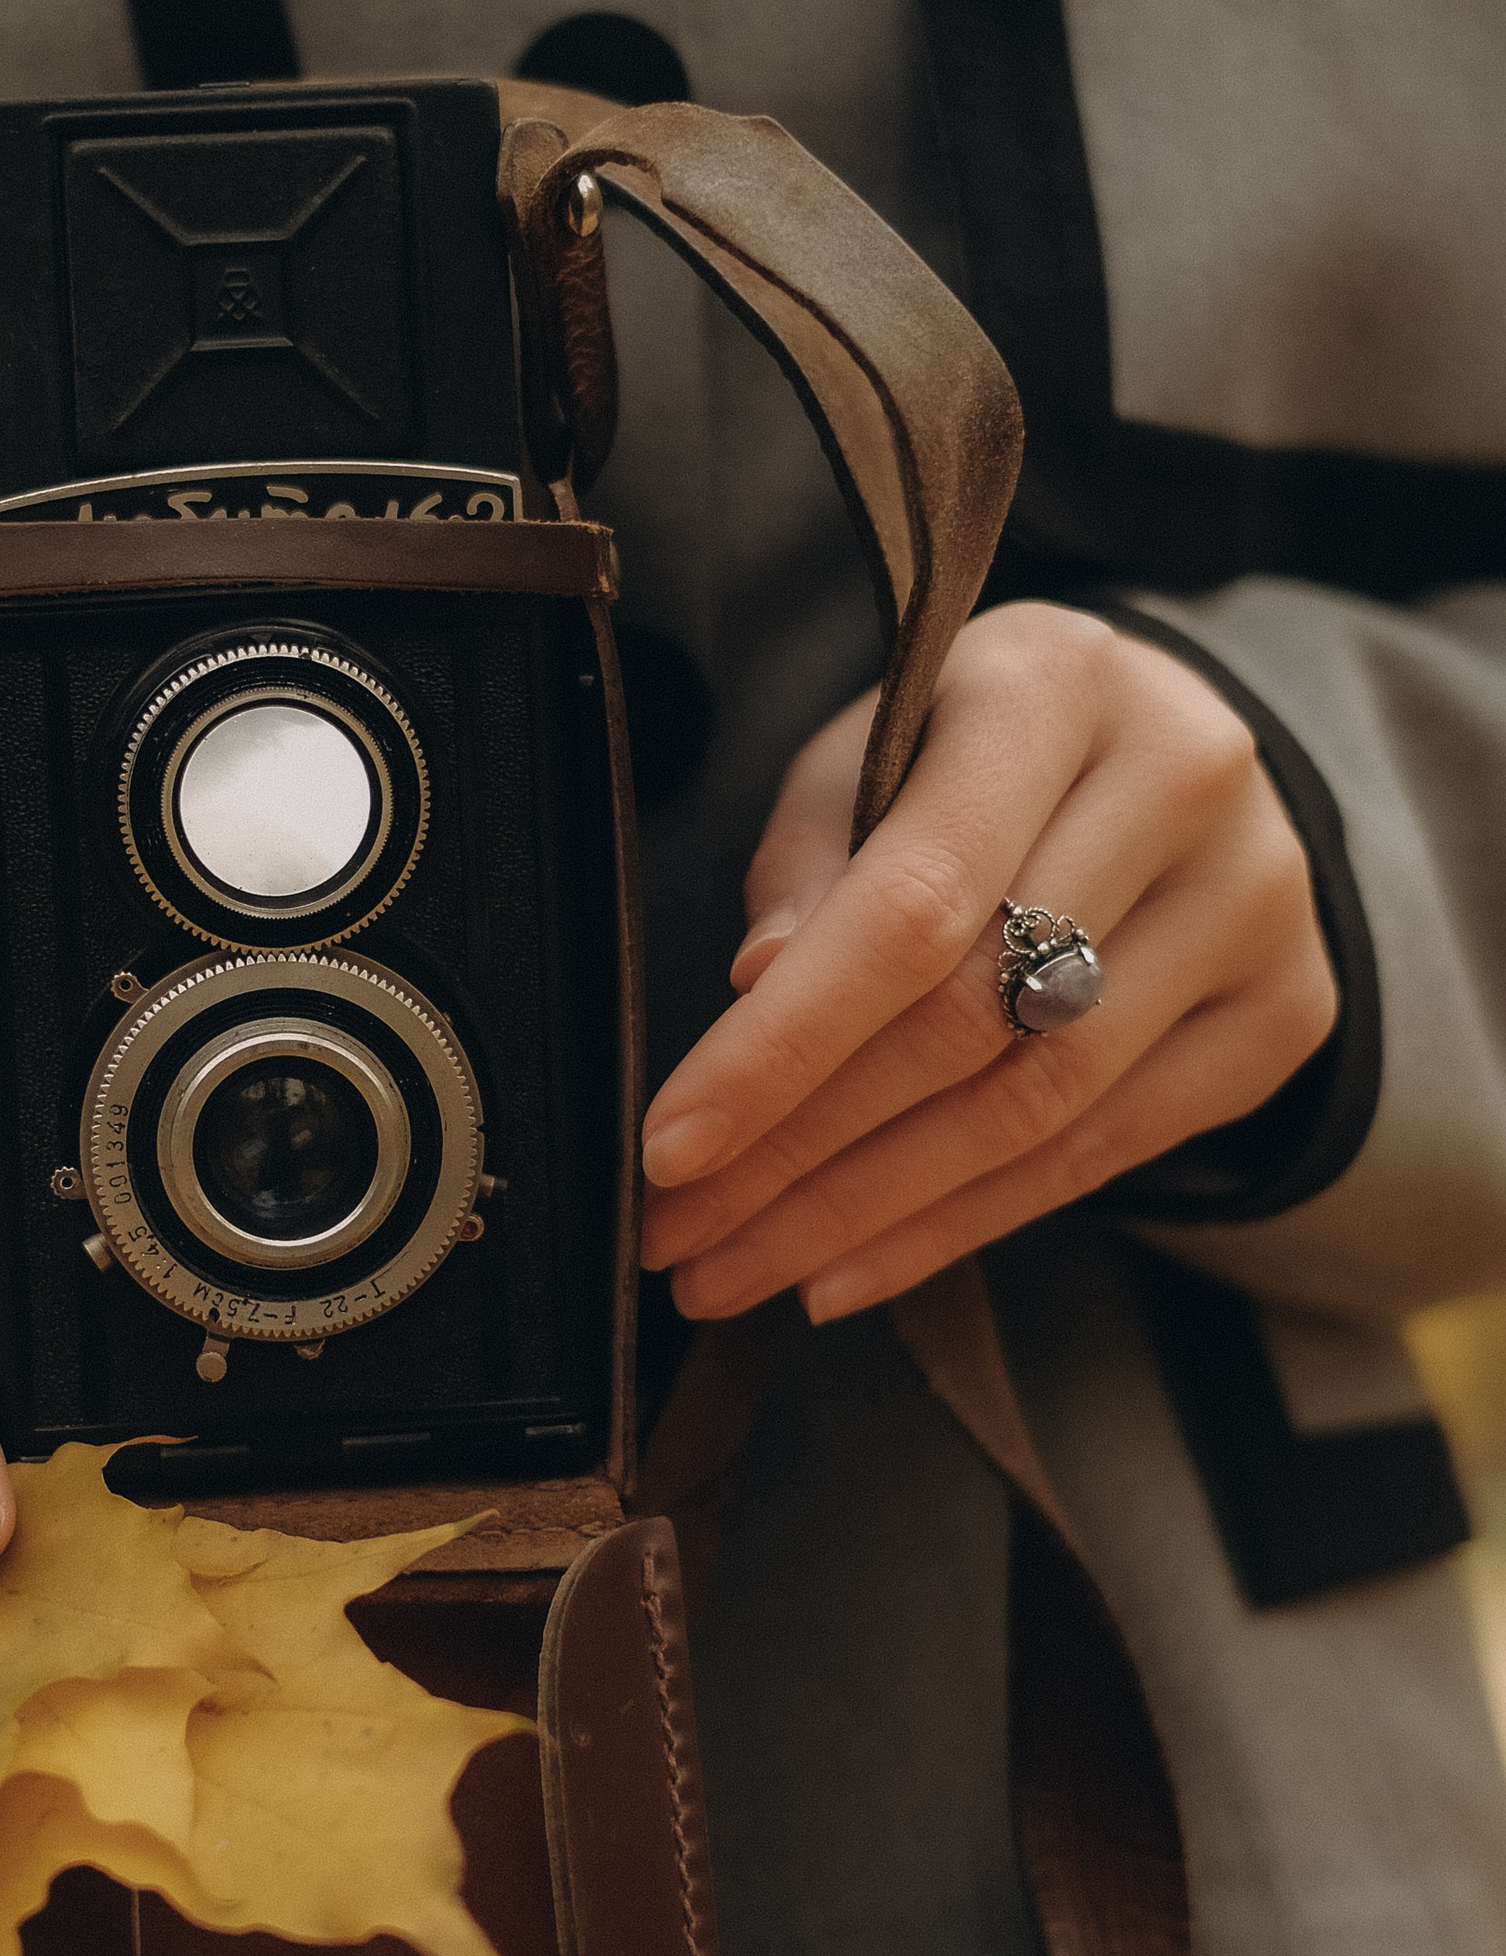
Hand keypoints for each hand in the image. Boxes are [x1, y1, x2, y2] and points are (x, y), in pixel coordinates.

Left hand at [639, 605, 1337, 1322]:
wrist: (1167, 747)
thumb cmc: (976, 749)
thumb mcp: (873, 750)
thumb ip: (814, 861)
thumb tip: (757, 987)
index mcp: (1055, 684)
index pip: (910, 903)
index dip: (782, 1044)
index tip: (671, 1148)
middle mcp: (1183, 782)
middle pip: (971, 1019)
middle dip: (800, 1151)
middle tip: (682, 1236)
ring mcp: (1255, 904)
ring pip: (1036, 1107)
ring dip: (866, 1213)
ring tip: (741, 1270)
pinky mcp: (1284, 1011)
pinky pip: (1102, 1154)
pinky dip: (960, 1223)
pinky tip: (848, 1267)